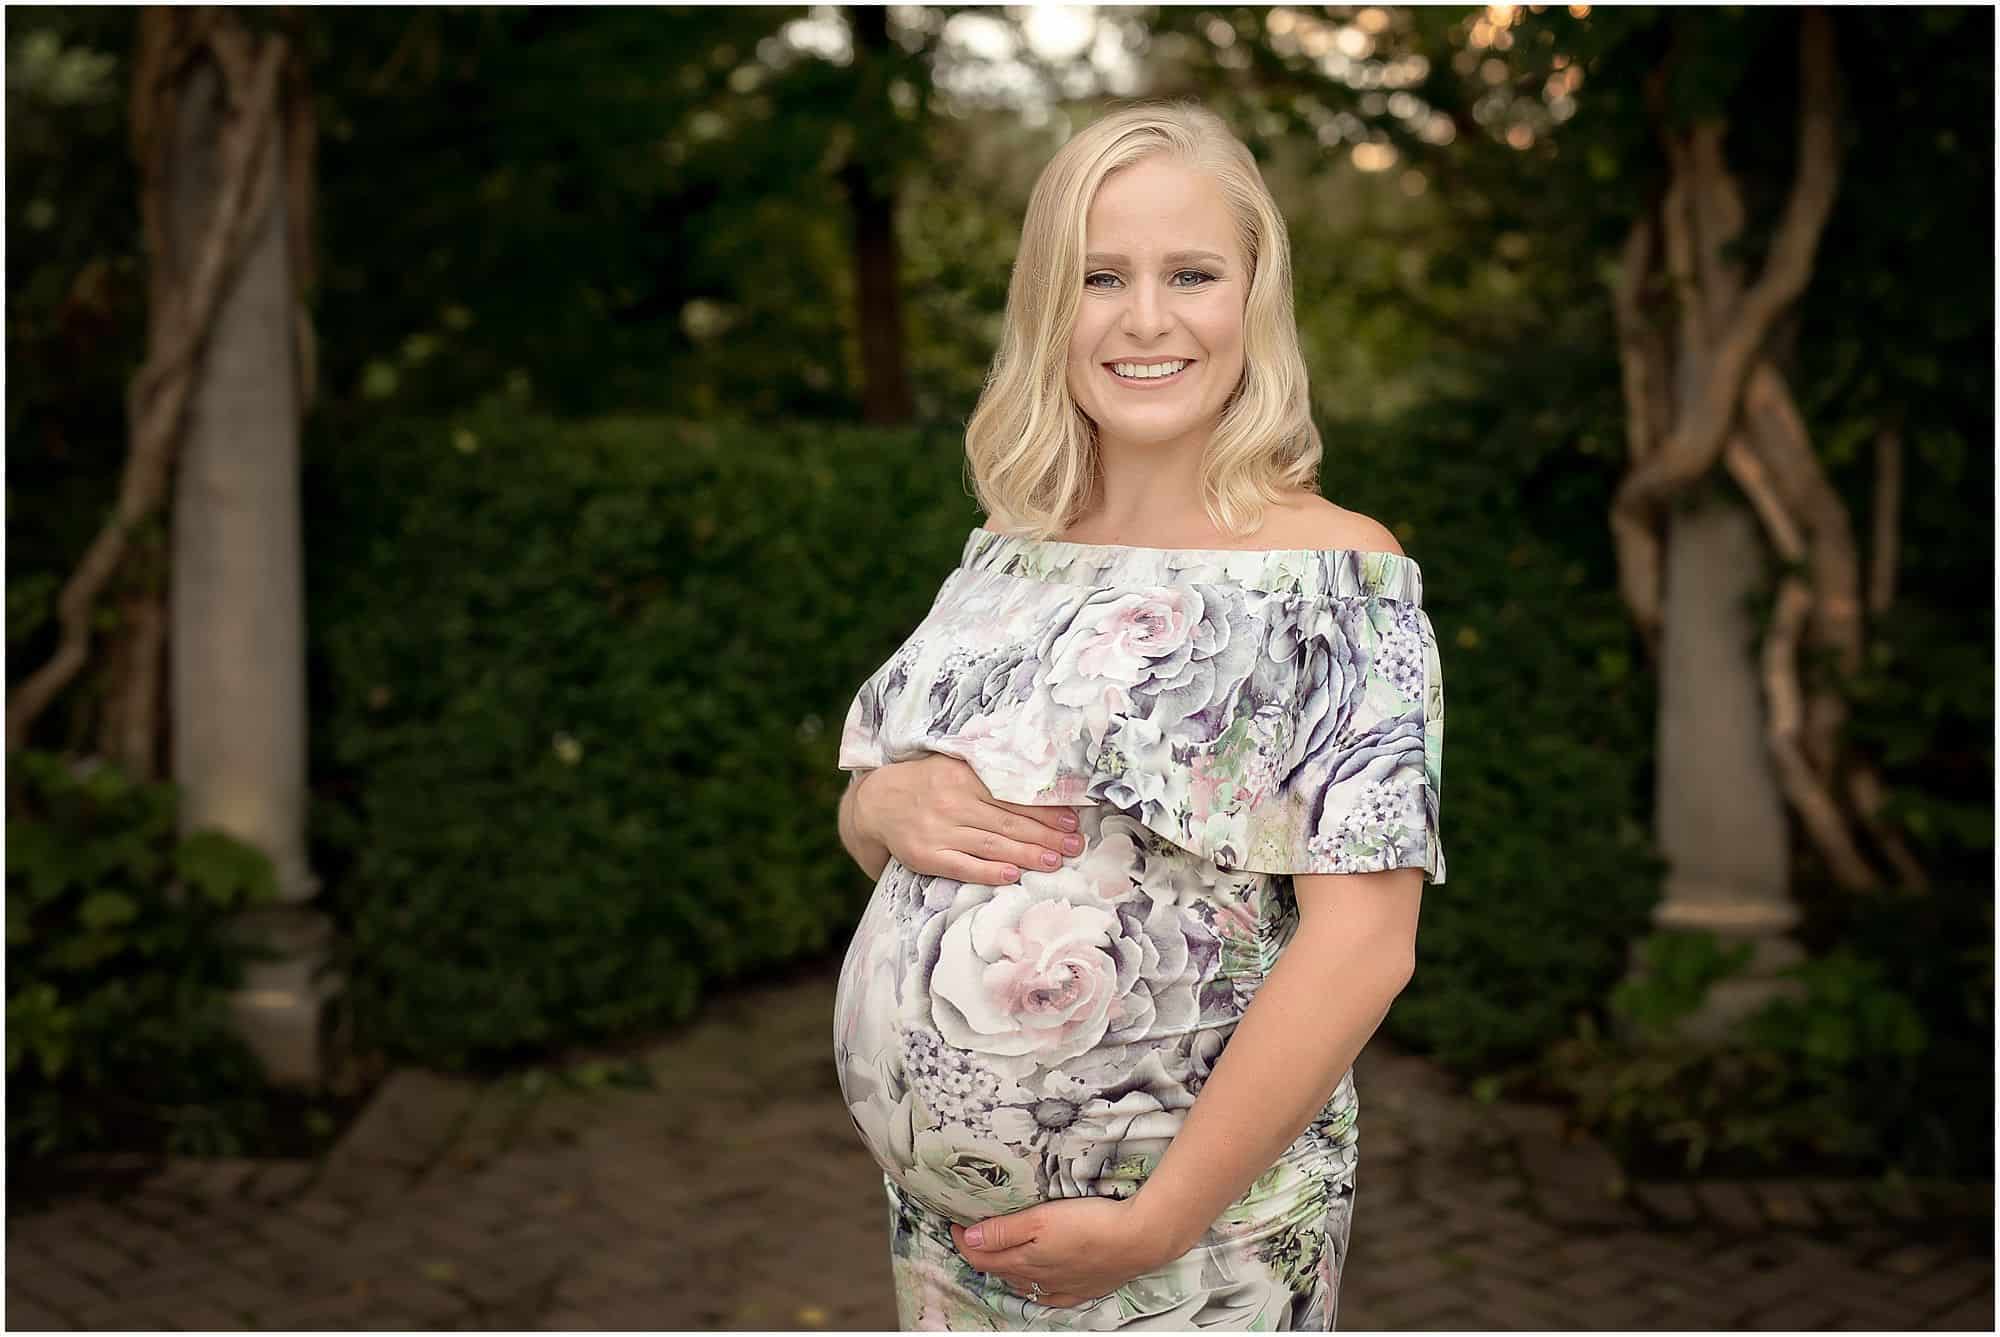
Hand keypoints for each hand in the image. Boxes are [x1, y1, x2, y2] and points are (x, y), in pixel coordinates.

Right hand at [852, 754, 1084, 885]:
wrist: (876, 803)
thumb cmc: (925, 782)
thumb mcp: (952, 765)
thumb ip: (987, 771)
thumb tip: (1037, 780)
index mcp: (963, 777)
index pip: (1013, 795)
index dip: (1045, 809)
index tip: (1072, 819)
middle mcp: (953, 802)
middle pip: (1009, 821)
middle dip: (1046, 835)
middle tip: (1074, 845)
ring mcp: (939, 830)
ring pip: (992, 845)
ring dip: (1027, 855)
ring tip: (1055, 862)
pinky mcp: (927, 855)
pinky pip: (963, 866)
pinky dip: (989, 872)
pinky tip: (1013, 876)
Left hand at [950, 1196, 1173, 1309]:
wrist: (1138, 1239)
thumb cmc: (1091, 1224)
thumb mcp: (1040, 1219)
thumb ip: (1003, 1231)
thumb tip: (969, 1239)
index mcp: (1025, 1261)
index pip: (983, 1257)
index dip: (964, 1242)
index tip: (954, 1225)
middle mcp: (1040, 1279)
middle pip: (1001, 1270)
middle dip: (982, 1254)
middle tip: (971, 1236)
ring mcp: (1063, 1286)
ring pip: (1025, 1283)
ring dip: (1007, 1270)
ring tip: (999, 1255)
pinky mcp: (1084, 1287)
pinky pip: (1052, 1295)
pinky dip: (1038, 1288)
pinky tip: (1039, 1285)